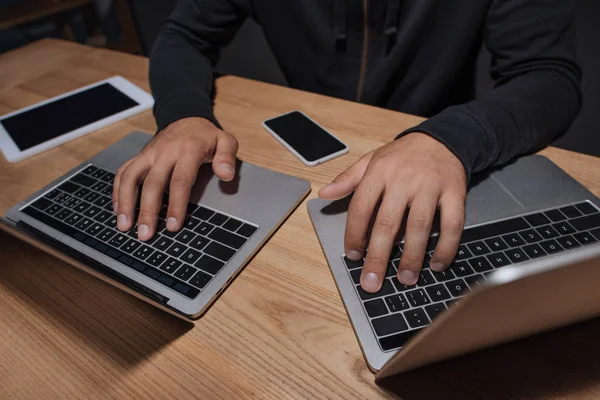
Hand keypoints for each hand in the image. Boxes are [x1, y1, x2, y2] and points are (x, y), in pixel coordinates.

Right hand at [112, 117, 237, 239]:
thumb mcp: (225, 141)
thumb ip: (227, 157)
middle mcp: (164, 152)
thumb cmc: (207, 136)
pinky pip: (123, 172)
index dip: (176, 205)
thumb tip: (226, 174)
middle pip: (152, 183)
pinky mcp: (140, 156)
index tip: (173, 226)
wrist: (187, 117)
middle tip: (146, 234)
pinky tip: (118, 209)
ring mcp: (149, 154)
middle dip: (147, 211)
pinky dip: (117, 191)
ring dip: (125, 202)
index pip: (180, 181)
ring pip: (131, 177)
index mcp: (187, 150)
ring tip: (124, 226)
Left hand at [318, 132, 466, 291]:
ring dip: (412, 256)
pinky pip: (452, 223)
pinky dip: (446, 246)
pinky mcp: (454, 192)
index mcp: (378, 173)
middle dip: (378, 256)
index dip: (354, 234)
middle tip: (372, 281)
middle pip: (388, 223)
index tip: (352, 256)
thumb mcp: (371, 160)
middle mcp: (403, 179)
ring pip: (419, 226)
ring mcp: (430, 186)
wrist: (441, 138)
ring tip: (405, 279)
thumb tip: (323, 194)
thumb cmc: (402, 155)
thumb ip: (347, 179)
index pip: (361, 208)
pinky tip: (437, 264)